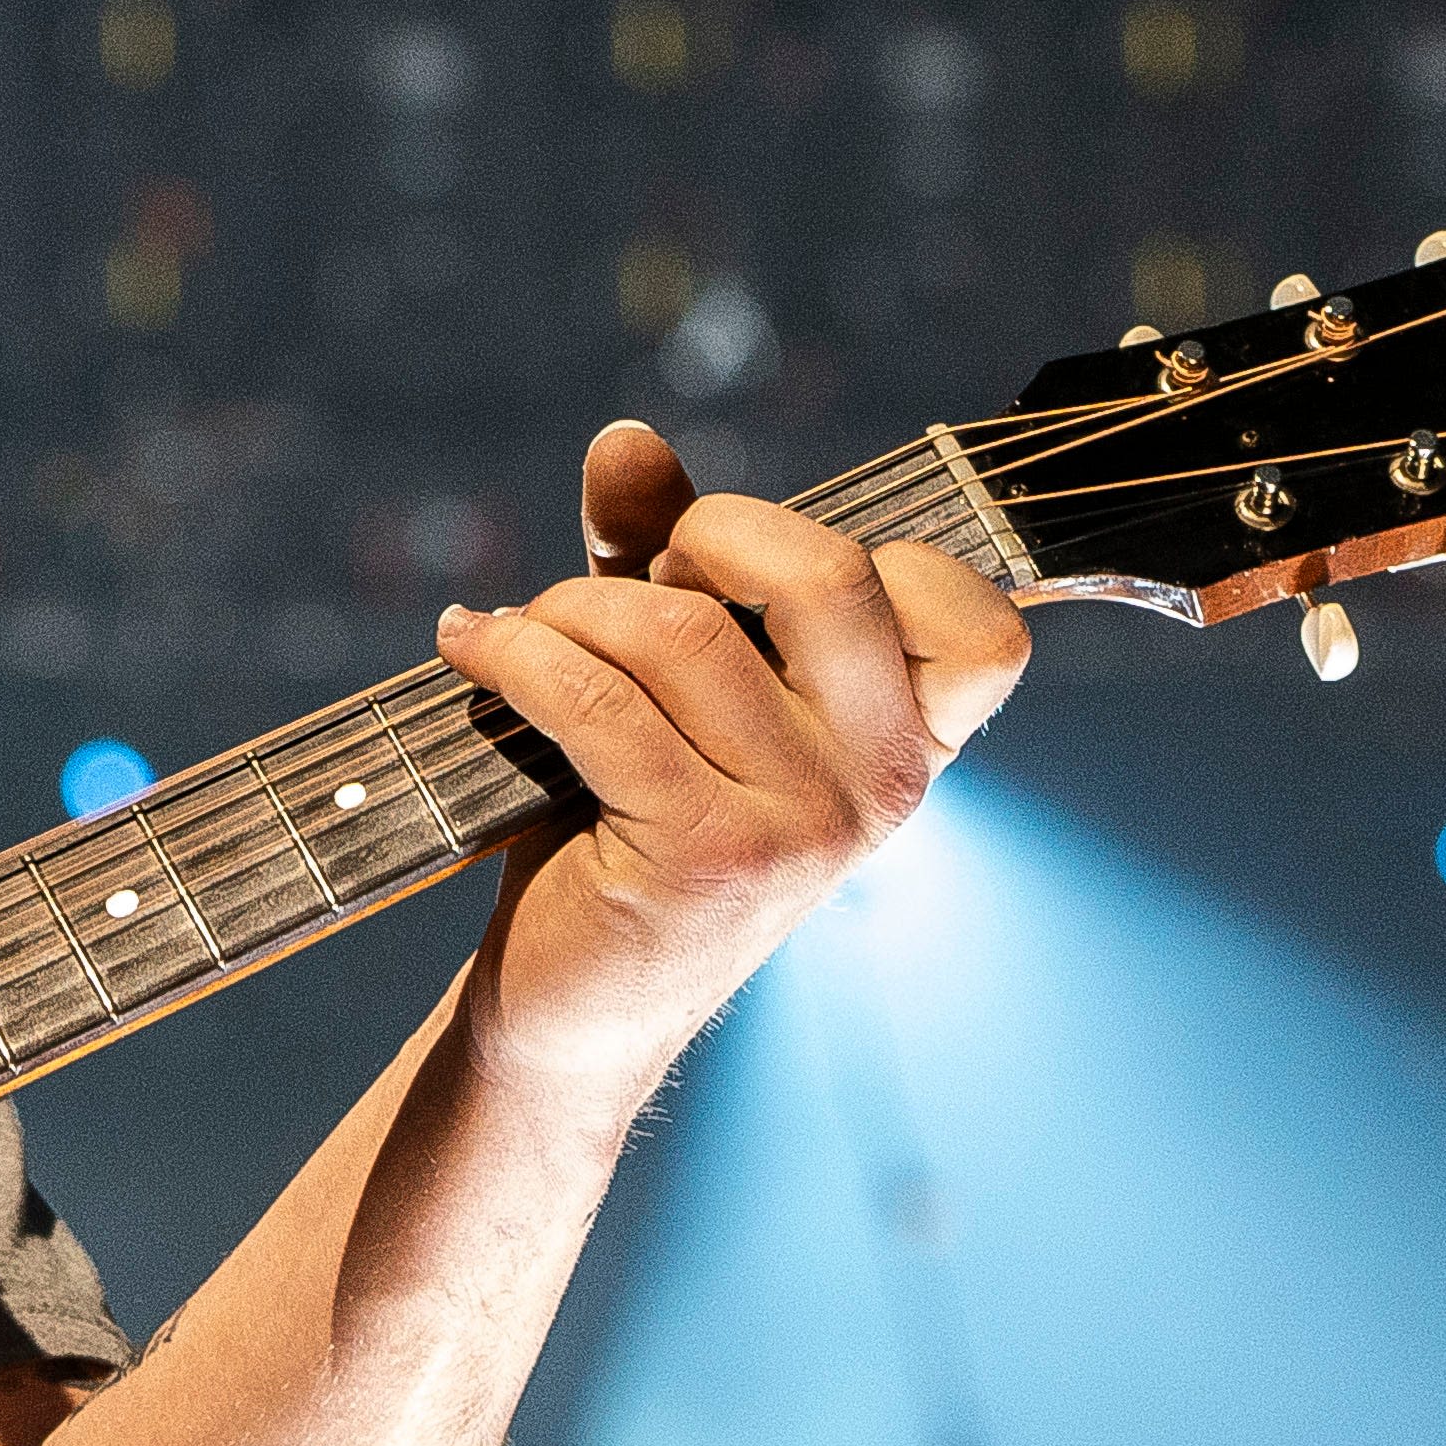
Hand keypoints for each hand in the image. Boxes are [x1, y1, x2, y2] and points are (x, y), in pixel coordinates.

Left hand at [432, 421, 1032, 1110]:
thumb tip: (628, 441)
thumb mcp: (675, 683)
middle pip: (826, 575)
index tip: (742, 574)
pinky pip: (597, 704)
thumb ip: (670, 556)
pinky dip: (515, 655)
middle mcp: (886, 785)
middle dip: (701, 539)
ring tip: (513, 634)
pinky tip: (469, 648)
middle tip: (626, 583)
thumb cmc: (633, 826)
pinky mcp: (702, 858)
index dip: (853, 550)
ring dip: (568, 610)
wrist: (575, 1005)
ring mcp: (804, 827)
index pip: (976, 616)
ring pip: (681, 636)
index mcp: (915, 741)